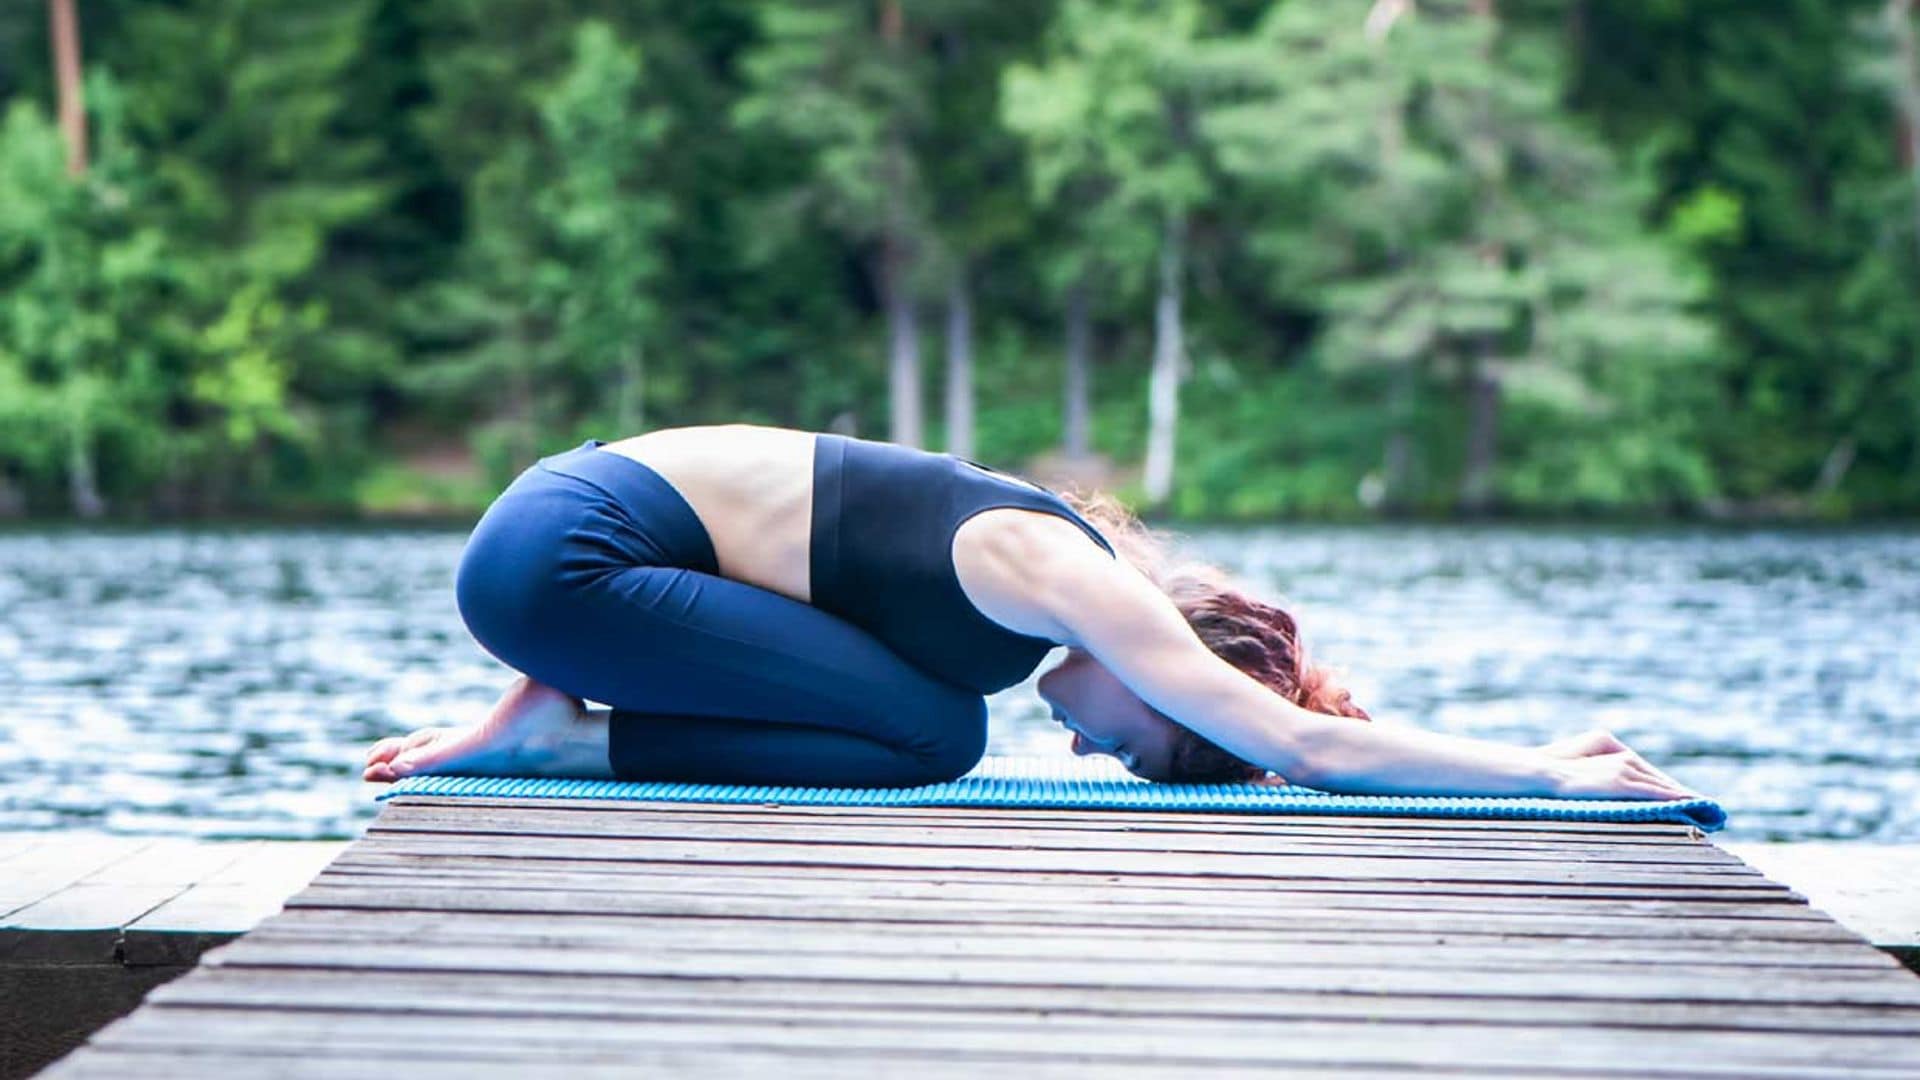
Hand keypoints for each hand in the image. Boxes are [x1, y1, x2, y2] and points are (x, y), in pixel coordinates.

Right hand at [1539, 728, 1703, 801]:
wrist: (1539, 772)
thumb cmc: (1551, 774)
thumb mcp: (1579, 773)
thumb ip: (1599, 777)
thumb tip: (1608, 790)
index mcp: (1612, 749)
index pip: (1648, 772)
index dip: (1668, 787)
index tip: (1687, 799)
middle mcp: (1624, 757)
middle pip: (1661, 779)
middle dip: (1682, 795)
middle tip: (1706, 808)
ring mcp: (1624, 768)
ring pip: (1664, 785)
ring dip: (1686, 798)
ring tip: (1707, 811)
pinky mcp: (1623, 782)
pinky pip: (1657, 792)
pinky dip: (1677, 799)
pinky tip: (1692, 807)